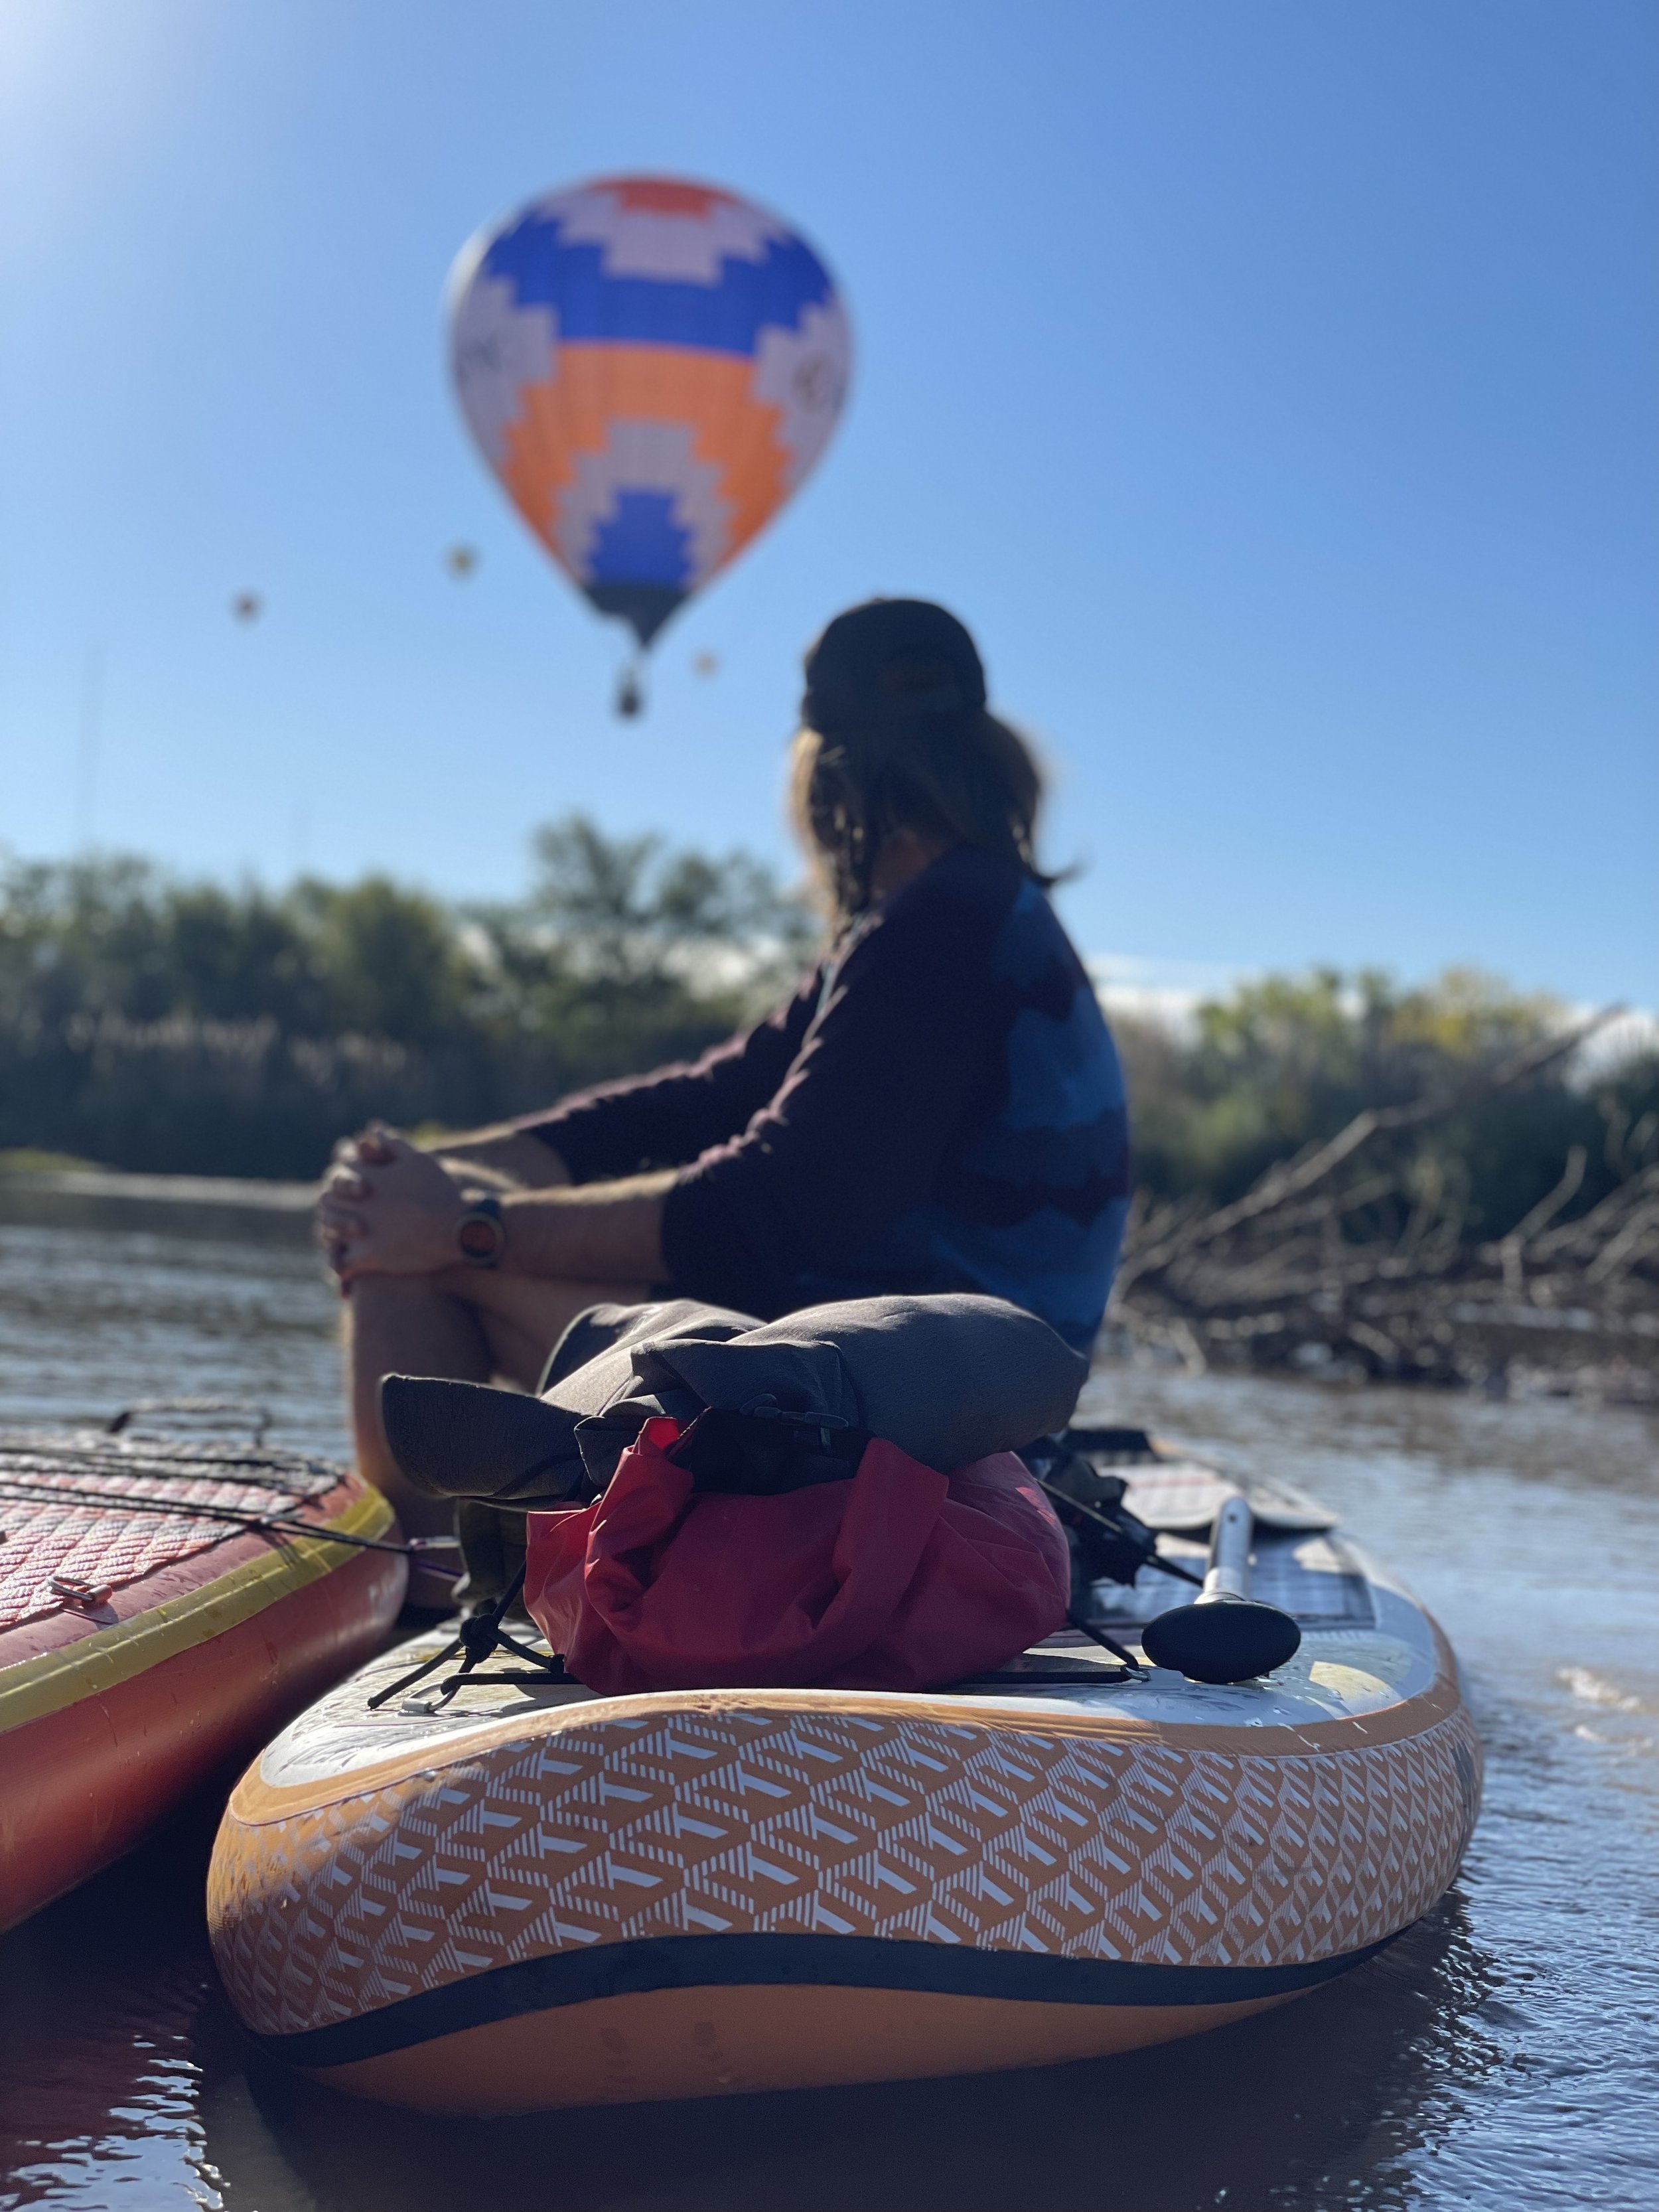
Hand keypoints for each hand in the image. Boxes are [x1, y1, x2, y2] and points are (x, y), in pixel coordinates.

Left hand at [315, 1123, 469, 1285]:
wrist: (456, 1229)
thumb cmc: (441, 1192)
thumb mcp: (420, 1160)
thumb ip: (394, 1142)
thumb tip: (373, 1129)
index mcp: (371, 1178)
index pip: (342, 1169)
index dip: (345, 1172)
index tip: (351, 1177)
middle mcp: (361, 1203)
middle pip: (328, 1198)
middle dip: (333, 1200)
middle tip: (339, 1205)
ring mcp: (362, 1230)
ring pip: (330, 1229)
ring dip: (333, 1229)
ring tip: (339, 1232)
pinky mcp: (369, 1256)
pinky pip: (343, 1262)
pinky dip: (342, 1264)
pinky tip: (348, 1263)